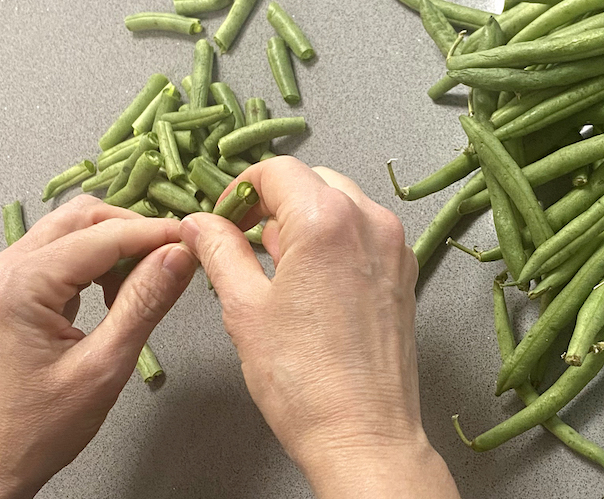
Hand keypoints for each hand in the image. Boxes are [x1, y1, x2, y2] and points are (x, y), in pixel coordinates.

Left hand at [0, 195, 195, 498]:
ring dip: (116, 243)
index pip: (104, 235)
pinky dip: (96, 259)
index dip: (156, 234)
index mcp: (21, 284)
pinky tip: (117, 291)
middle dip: (135, 230)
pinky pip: (61, 251)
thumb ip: (145, 303)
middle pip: (84, 216)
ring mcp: (3, 276)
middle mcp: (5, 268)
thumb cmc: (40, 428)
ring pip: (72, 228)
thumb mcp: (105, 366)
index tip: (196, 241)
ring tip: (147, 280)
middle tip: (175, 258)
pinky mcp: (11, 288)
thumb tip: (180, 255)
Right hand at [180, 157, 458, 498]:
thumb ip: (219, 251)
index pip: (277, 171)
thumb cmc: (302, 381)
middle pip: (312, 180)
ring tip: (275, 262)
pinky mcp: (403, 271)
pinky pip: (364, 232)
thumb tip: (200, 224)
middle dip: (274, 200)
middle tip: (242, 236)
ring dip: (305, 217)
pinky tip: (311, 279)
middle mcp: (369, 221)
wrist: (363, 433)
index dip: (242, 188)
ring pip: (341, 203)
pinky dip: (335, 238)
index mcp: (327, 220)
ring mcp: (393, 245)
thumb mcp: (244, 308)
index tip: (224, 216)